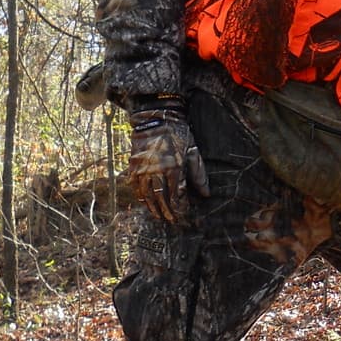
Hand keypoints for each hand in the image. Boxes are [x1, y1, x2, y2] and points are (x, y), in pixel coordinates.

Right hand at [127, 105, 209, 221]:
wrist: (157, 119)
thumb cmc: (179, 135)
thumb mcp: (193, 153)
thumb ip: (199, 175)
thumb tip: (206, 194)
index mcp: (174, 169)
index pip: (177, 196)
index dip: (180, 208)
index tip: (184, 215)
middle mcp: (157, 172)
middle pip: (161, 199)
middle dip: (167, 212)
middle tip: (171, 221)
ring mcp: (143, 170)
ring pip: (147, 195)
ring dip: (152, 207)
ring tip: (158, 216)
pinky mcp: (133, 166)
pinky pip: (135, 186)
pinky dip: (140, 196)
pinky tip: (144, 202)